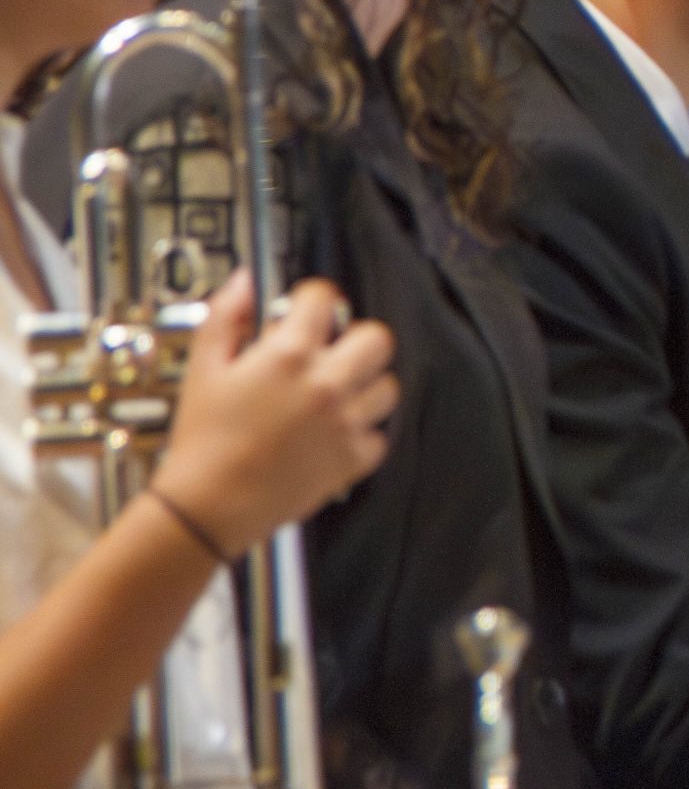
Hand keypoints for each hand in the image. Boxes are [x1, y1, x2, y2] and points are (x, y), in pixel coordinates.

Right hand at [153, 274, 396, 558]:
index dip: (312, 299)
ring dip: (364, 386)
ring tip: (334, 395)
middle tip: (331, 353)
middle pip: (376, 338)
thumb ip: (224, 317)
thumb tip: (246, 281)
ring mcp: (345, 422)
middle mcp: (327, 383)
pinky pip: (379, 436)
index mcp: (289, 355)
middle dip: (354, 339)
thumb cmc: (202, 439)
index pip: (324, 298)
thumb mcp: (202, 368)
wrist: (207, 506)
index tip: (304, 310)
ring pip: (387, 386)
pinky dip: (362, 434)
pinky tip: (334, 433)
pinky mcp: (354, 458)